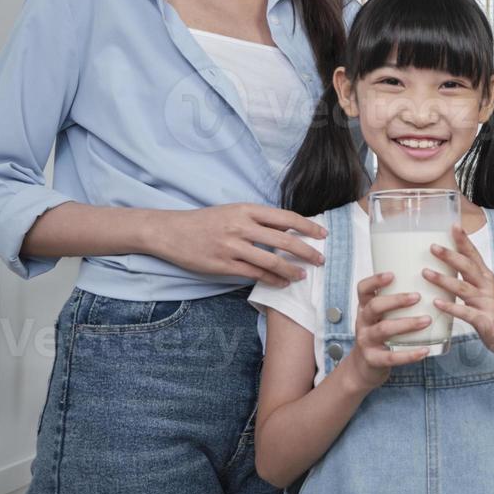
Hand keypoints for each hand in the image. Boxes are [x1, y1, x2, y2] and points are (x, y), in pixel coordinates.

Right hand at [151, 204, 325, 285]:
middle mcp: (241, 226)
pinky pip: (254, 274)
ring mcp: (232, 246)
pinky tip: (282, 283)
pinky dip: (272, 280)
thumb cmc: (204, 221)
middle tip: (321, 259)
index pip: (285, 216)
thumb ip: (259, 219)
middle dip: (306, 251)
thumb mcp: (233, 211)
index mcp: (246, 209)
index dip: (307, 226)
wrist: (170, 231)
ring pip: (271, 261)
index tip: (322, 234)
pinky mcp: (223, 265)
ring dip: (292, 270)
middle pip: (283, 240)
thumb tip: (288, 227)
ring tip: (303, 275)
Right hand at [346, 271, 433, 389]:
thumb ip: (396, 304)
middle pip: (374, 306)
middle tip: (417, 296)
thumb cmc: (380, 335)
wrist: (364, 367)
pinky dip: (409, 355)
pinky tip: (424, 351)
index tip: (392, 275)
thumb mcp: (381, 317)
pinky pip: (391, 357)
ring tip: (426, 320)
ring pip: (384, 329)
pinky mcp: (373, 359)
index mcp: (365, 308)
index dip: (375, 280)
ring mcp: (366, 341)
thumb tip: (431, 285)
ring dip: (407, 324)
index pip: (363, 289)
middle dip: (396, 300)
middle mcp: (363, 322)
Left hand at [424, 224, 493, 363]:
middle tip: (432, 247)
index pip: (474, 255)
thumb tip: (444, 268)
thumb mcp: (483, 293)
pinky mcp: (484, 321)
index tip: (453, 226)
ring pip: (464, 289)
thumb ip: (467, 281)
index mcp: (486, 278)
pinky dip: (451, 307)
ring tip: (425, 273)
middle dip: (450, 256)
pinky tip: (436, 303)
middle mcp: (487, 287)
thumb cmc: (493, 314)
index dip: (464, 240)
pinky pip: (465, 313)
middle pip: (468, 268)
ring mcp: (487, 304)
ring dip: (444, 280)